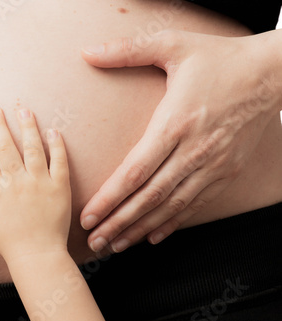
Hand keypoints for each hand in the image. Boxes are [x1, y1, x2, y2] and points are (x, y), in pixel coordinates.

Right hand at [0, 107, 70, 261]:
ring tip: (23, 110)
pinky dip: (57, 146)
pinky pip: (60, 162)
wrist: (38, 254)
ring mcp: (40, 183)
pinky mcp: (60, 187)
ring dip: (27, 128)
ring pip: (33, 149)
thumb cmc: (8, 241)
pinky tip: (53, 130)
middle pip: (5, 149)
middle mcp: (17, 184)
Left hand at [80, 29, 281, 252]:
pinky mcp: (227, 171)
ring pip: (171, 206)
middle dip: (119, 222)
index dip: (109, 198)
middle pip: (150, 196)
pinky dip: (172, 222)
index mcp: (176, 123)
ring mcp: (213, 165)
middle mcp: (194, 150)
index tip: (88, 215)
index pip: (135, 171)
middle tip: (95, 241)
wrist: (272, 73)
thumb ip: (128, 50)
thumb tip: (88, 52)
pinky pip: (195, 204)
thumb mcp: (173, 44)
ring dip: (141, 229)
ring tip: (116, 245)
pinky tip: (153, 236)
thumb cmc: (219, 59)